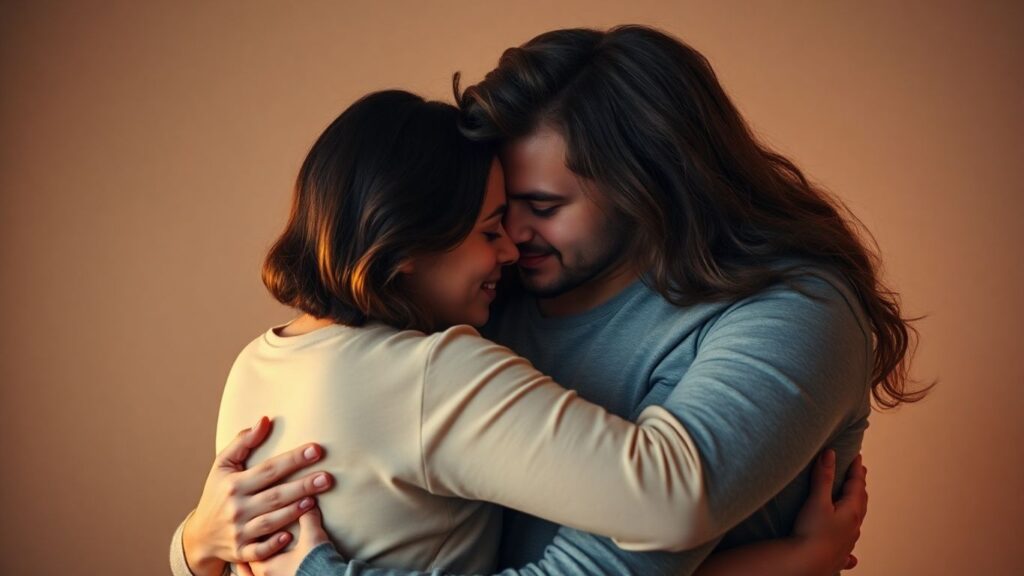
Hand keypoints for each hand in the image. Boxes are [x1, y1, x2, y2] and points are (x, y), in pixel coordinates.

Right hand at [182, 416, 334, 575]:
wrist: (200, 535)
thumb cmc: (217, 493)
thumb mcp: (222, 466)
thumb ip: (243, 442)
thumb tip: (265, 420)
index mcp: (234, 484)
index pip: (269, 469)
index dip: (293, 459)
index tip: (316, 449)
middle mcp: (237, 508)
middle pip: (275, 495)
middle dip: (302, 486)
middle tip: (328, 478)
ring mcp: (239, 531)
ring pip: (270, 522)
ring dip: (293, 512)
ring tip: (314, 501)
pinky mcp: (241, 552)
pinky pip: (259, 551)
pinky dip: (272, 545)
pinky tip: (290, 536)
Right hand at [793, 450, 867, 572]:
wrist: (806, 563)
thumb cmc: (812, 532)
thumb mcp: (817, 500)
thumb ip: (823, 477)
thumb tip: (830, 454)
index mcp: (851, 511)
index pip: (857, 485)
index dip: (856, 469)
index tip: (857, 457)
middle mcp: (853, 527)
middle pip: (860, 502)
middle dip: (859, 487)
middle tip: (859, 474)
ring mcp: (847, 542)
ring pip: (857, 523)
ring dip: (857, 509)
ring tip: (855, 504)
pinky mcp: (838, 556)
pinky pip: (849, 551)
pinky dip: (851, 549)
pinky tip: (853, 557)